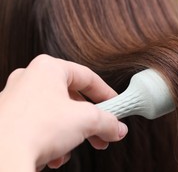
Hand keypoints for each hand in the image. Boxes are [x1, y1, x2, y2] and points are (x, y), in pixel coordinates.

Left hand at [0, 55, 127, 170]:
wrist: (1, 158)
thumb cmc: (37, 129)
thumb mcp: (86, 121)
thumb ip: (107, 121)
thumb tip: (117, 128)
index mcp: (48, 68)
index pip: (87, 77)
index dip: (106, 94)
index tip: (116, 106)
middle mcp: (29, 78)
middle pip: (72, 98)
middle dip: (90, 121)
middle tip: (102, 133)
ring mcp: (14, 98)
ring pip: (55, 114)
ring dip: (70, 134)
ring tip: (75, 149)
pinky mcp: (7, 119)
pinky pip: (38, 126)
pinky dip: (52, 140)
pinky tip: (55, 156)